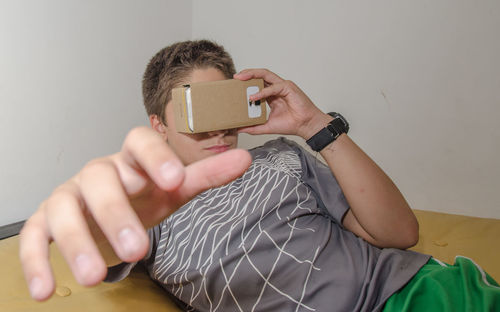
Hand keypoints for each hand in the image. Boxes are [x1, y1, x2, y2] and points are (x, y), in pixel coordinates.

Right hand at [19, 127, 250, 300]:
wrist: (110, 211)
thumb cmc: (146, 197)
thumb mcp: (176, 189)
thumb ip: (207, 175)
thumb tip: (245, 161)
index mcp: (133, 160)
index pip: (139, 142)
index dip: (156, 157)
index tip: (175, 181)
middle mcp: (99, 172)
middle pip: (101, 180)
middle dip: (116, 214)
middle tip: (138, 250)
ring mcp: (69, 194)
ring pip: (63, 208)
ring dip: (76, 243)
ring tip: (94, 278)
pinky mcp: (45, 220)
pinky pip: (35, 235)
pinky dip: (36, 262)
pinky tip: (45, 291)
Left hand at [234, 68, 331, 139]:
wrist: (305, 126)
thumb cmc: (291, 124)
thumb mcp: (266, 126)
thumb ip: (253, 127)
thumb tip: (239, 129)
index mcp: (271, 94)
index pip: (257, 83)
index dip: (246, 82)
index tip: (234, 85)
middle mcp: (276, 88)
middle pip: (260, 75)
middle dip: (247, 74)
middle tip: (235, 78)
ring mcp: (283, 86)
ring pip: (266, 75)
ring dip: (253, 75)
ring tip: (241, 79)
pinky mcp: (289, 88)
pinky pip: (274, 87)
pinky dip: (263, 91)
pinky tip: (254, 97)